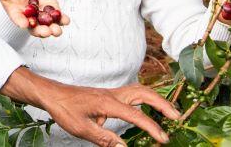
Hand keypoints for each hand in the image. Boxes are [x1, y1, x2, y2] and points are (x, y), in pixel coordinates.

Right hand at [0, 0, 69, 37]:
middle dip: (41, 31)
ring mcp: (42, 17)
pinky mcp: (51, 12)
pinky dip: (62, 20)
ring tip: (57, 31)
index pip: (18, 19)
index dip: (20, 21)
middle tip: (46, 32)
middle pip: (35, 29)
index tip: (24, 24)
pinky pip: (58, 18)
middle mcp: (30, 19)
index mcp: (16, 14)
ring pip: (48, 26)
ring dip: (53, 29)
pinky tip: (66, 20)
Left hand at [1, 68, 179, 145]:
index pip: (135, 115)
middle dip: (162, 104)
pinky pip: (132, 93)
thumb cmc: (64, 109)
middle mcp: (112, 94)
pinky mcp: (109, 95)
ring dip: (156, 99)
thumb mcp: (82, 128)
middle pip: (143, 93)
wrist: (53, 94)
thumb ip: (105, 139)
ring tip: (170, 112)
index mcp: (107, 102)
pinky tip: (149, 108)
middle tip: (177, 117)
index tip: (163, 139)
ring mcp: (112, 93)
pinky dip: (146, 98)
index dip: (151, 127)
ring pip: (140, 90)